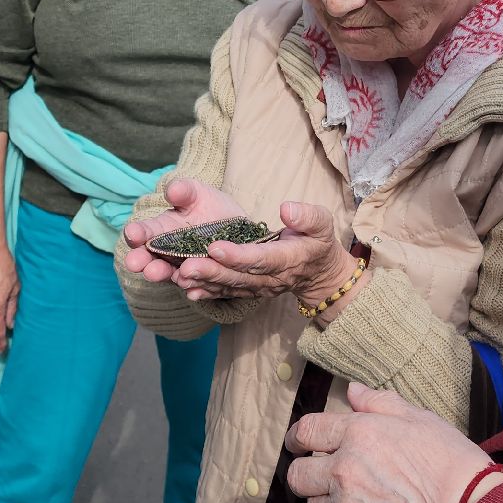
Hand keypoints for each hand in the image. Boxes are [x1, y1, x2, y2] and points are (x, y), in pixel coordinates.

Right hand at [121, 178, 248, 281]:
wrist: (238, 229)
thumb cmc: (210, 208)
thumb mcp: (199, 195)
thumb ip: (185, 191)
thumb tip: (173, 190)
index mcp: (161, 230)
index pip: (144, 233)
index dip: (137, 233)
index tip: (133, 233)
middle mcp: (167, 254)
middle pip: (152, 260)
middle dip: (144, 262)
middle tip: (136, 263)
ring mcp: (184, 270)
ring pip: (174, 276)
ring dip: (168, 276)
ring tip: (173, 274)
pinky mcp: (204, 282)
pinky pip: (198, 289)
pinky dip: (196, 290)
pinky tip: (194, 292)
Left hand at [174, 199, 351, 304]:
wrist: (320, 274)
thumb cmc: (318, 242)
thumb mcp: (322, 223)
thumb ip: (307, 216)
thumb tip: (286, 209)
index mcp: (289, 259)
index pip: (261, 259)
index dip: (238, 256)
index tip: (214, 248)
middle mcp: (272, 279)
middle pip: (239, 276)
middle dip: (212, 272)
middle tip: (186, 267)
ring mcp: (260, 288)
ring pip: (230, 287)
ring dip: (205, 283)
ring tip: (180, 277)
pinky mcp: (250, 291)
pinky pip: (227, 293)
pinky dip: (208, 292)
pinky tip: (187, 290)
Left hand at [285, 382, 491, 502]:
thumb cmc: (453, 464)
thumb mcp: (421, 419)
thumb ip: (380, 402)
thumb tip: (352, 391)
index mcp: (358, 434)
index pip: (307, 431)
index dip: (297, 437)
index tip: (297, 444)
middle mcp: (344, 470)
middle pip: (298, 475)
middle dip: (308, 474)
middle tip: (325, 478)